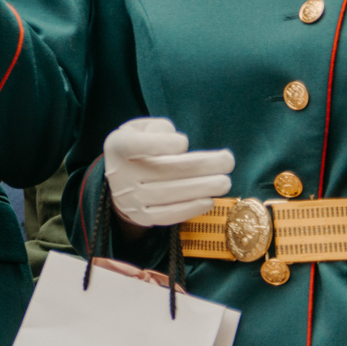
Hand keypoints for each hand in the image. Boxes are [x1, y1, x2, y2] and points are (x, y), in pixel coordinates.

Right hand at [104, 117, 234, 227]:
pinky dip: (190, 209)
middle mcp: (121, 174)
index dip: (162, 144)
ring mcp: (130, 198)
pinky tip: (209, 200)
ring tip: (225, 182)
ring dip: (202, 188)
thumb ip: (159, 129)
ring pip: (169, 194)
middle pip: (163, 171)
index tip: (184, 142)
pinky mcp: (141, 216)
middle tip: (228, 161)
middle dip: (200, 166)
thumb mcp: (141, 129)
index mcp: (119, 146)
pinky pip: (167, 215)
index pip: (137, 145)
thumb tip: (181, 145)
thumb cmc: (140, 148)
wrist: (121, 181)